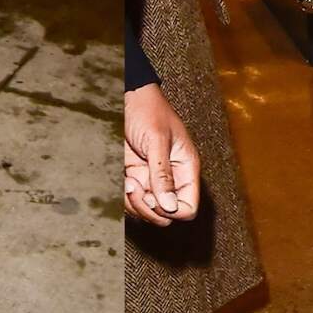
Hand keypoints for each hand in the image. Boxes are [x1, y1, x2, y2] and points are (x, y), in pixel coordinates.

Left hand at [125, 83, 199, 224]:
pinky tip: (124, 181)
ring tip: (128, 183)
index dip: (173, 211)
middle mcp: (170, 179)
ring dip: (135, 203)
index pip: (188, 207)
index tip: (156, 199)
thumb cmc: (148, 110)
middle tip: (137, 190)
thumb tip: (170, 206)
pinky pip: (131, 199)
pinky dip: (125, 196)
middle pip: (166, 214)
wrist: (126, 98)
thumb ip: (163, 173)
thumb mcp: (158, 139)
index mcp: (186, 169)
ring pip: (147, 210)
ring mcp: (151, 179)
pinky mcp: (134, 176)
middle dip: (151, 209)